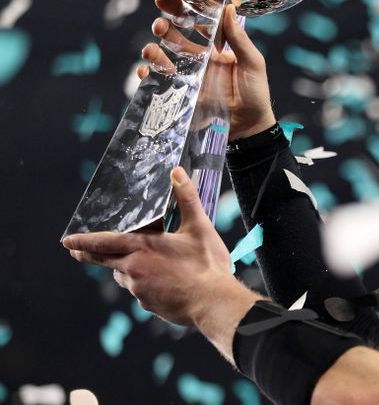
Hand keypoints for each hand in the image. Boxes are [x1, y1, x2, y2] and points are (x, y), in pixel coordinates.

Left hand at [64, 167, 257, 327]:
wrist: (213, 303)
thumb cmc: (206, 264)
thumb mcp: (199, 227)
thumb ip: (186, 198)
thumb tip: (177, 172)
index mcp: (142, 247)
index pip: (103, 242)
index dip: (84, 241)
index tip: (67, 241)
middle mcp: (134, 269)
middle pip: (105, 261)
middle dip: (89, 255)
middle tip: (75, 253)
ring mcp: (139, 290)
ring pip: (125, 276)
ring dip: (127, 269)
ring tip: (146, 264)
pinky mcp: (149, 304)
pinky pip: (141, 291)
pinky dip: (146, 284)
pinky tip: (166, 282)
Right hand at [138, 0, 276, 140]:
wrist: (250, 126)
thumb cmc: (256, 93)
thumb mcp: (252, 63)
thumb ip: (239, 38)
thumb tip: (229, 6)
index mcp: (216, 47)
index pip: (197, 22)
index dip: (182, 8)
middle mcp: (199, 58)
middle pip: (174, 37)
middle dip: (163, 28)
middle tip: (160, 25)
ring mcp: (188, 76)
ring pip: (163, 57)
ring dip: (153, 50)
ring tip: (151, 51)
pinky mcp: (181, 94)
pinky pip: (159, 82)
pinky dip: (148, 75)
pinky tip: (146, 72)